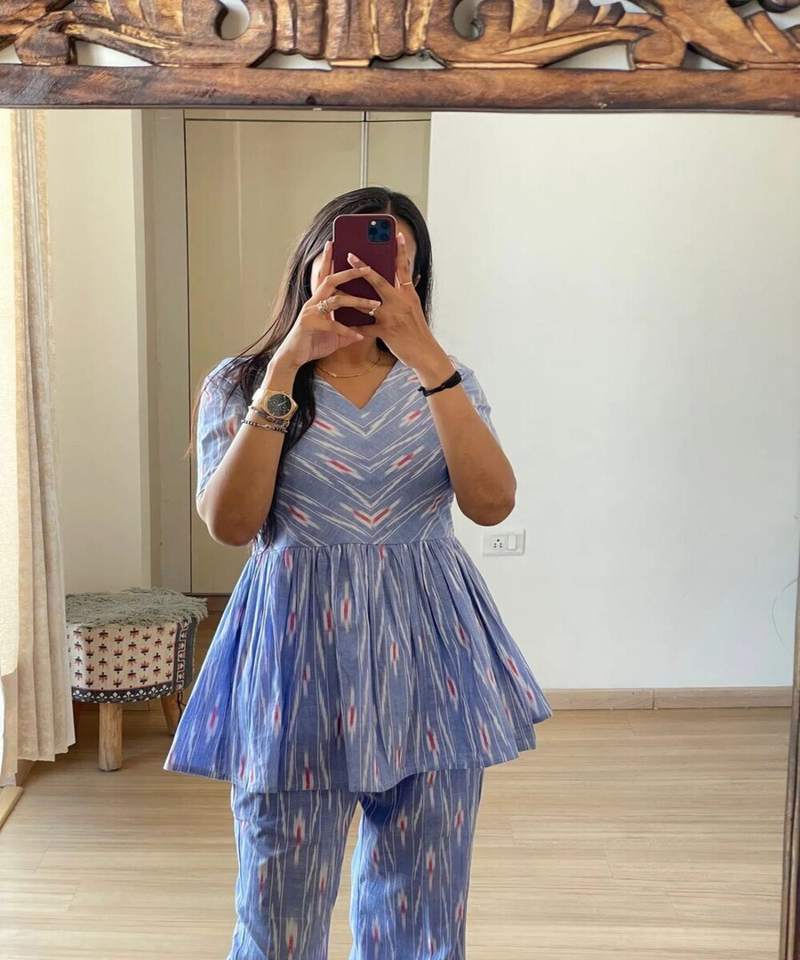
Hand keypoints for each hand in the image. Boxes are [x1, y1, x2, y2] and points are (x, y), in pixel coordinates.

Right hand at [271, 239, 382, 370]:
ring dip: (357, 301)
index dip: (328, 259)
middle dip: (349, 273)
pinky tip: (358, 336)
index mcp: (319, 300)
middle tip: (366, 267)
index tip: (333, 243)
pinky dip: (346, 331)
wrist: (293, 358)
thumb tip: (362, 331)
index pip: (325, 276)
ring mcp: (310, 312)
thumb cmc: (312, 344)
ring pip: (336, 300)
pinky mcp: (309, 324)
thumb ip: (347, 330)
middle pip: (331, 280)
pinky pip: (332, 325)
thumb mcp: (335, 336)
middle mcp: (314, 302)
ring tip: (375, 305)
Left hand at [346, 232, 447, 375]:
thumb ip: (408, 292)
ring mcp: (392, 317)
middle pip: (379, 280)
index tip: (395, 234)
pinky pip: (365, 328)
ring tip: (336, 288)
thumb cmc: (419, 331)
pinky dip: (353, 326)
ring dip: (350, 296)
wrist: (425, 353)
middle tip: (349, 255)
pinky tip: (341, 322)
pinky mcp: (385, 332)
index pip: (404, 268)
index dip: (400, 251)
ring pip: (366, 303)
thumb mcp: (416, 308)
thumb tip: (409, 276)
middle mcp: (400, 302)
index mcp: (409, 294)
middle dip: (362, 267)